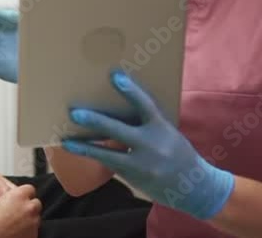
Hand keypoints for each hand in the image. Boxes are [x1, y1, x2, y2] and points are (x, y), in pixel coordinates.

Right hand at [0, 184, 40, 237]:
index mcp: (18, 197)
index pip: (29, 189)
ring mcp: (32, 224)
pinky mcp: (33, 236)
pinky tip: (15, 230)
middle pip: (35, 203)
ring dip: (28, 217)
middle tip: (15, 210)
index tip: (17, 198)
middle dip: (27, 205)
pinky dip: (27, 229)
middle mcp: (28, 209)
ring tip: (14, 222)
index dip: (22, 193)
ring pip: (35, 217)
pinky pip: (33, 229)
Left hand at [62, 70, 235, 219]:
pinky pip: (109, 164)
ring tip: (66, 140)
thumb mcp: (167, 132)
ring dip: (85, 146)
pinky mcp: (134, 177)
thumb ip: (147, 121)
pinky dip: (93, 156)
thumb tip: (119, 104)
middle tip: (74, 112)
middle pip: (119, 130)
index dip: (130, 90)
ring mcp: (142, 164)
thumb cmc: (177, 152)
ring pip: (108, 154)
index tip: (114, 75)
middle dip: (95, 121)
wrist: (195, 187)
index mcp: (162, 128)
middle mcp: (152, 145)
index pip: (145, 105)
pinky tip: (75, 150)